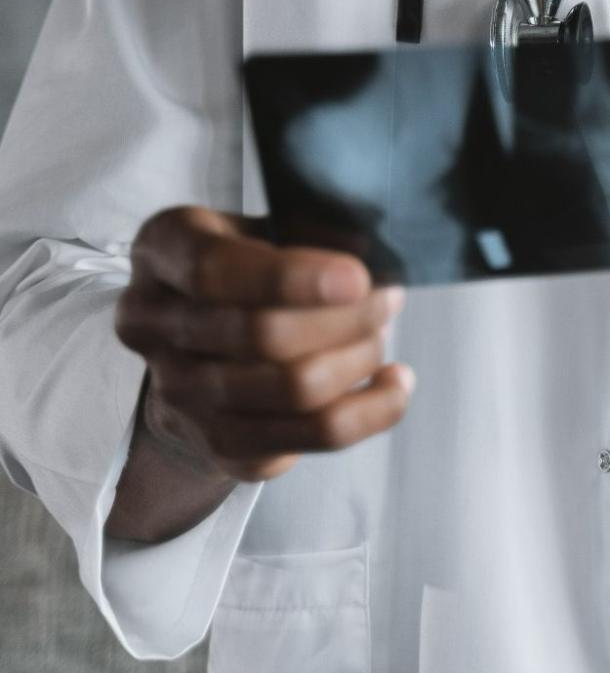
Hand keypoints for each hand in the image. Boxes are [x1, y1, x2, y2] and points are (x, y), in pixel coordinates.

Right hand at [113, 205, 413, 482]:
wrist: (196, 346)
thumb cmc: (245, 268)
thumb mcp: (260, 226)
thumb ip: (305, 231)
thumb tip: (376, 253)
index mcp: (162, 251)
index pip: (214, 270)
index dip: (291, 277)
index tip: (358, 278)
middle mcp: (153, 326)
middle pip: (260, 336)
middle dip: (344, 319)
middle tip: (388, 298)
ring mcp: (179, 394)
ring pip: (290, 394)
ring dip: (358, 362)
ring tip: (381, 337)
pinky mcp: (219, 446)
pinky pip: (309, 438)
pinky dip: (368, 412)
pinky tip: (392, 385)